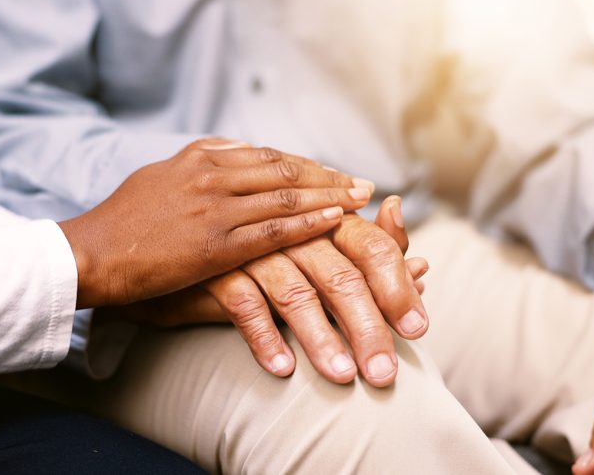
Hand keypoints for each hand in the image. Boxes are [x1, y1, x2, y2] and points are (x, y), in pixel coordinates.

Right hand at [59, 140, 372, 306]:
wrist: (91, 252)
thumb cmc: (123, 221)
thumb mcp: (160, 177)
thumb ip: (197, 164)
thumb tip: (226, 150)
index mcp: (200, 158)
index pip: (267, 155)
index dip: (306, 164)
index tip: (332, 172)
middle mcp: (212, 175)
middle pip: (285, 170)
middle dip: (328, 177)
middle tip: (360, 185)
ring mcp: (214, 208)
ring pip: (285, 196)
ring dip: (328, 197)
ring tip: (359, 201)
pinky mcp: (213, 245)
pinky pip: (270, 230)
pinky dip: (306, 223)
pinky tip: (332, 221)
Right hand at [110, 195, 427, 387]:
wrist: (170, 235)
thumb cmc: (253, 243)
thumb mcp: (313, 245)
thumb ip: (366, 251)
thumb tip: (423, 266)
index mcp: (318, 216)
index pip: (370, 245)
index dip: (396, 286)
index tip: (418, 329)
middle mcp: (289, 226)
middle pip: (341, 273)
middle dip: (369, 325)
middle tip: (385, 371)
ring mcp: (251, 244)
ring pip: (296, 291)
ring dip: (321, 339)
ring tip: (342, 376)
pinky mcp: (214, 266)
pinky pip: (243, 303)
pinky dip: (263, 337)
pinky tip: (280, 368)